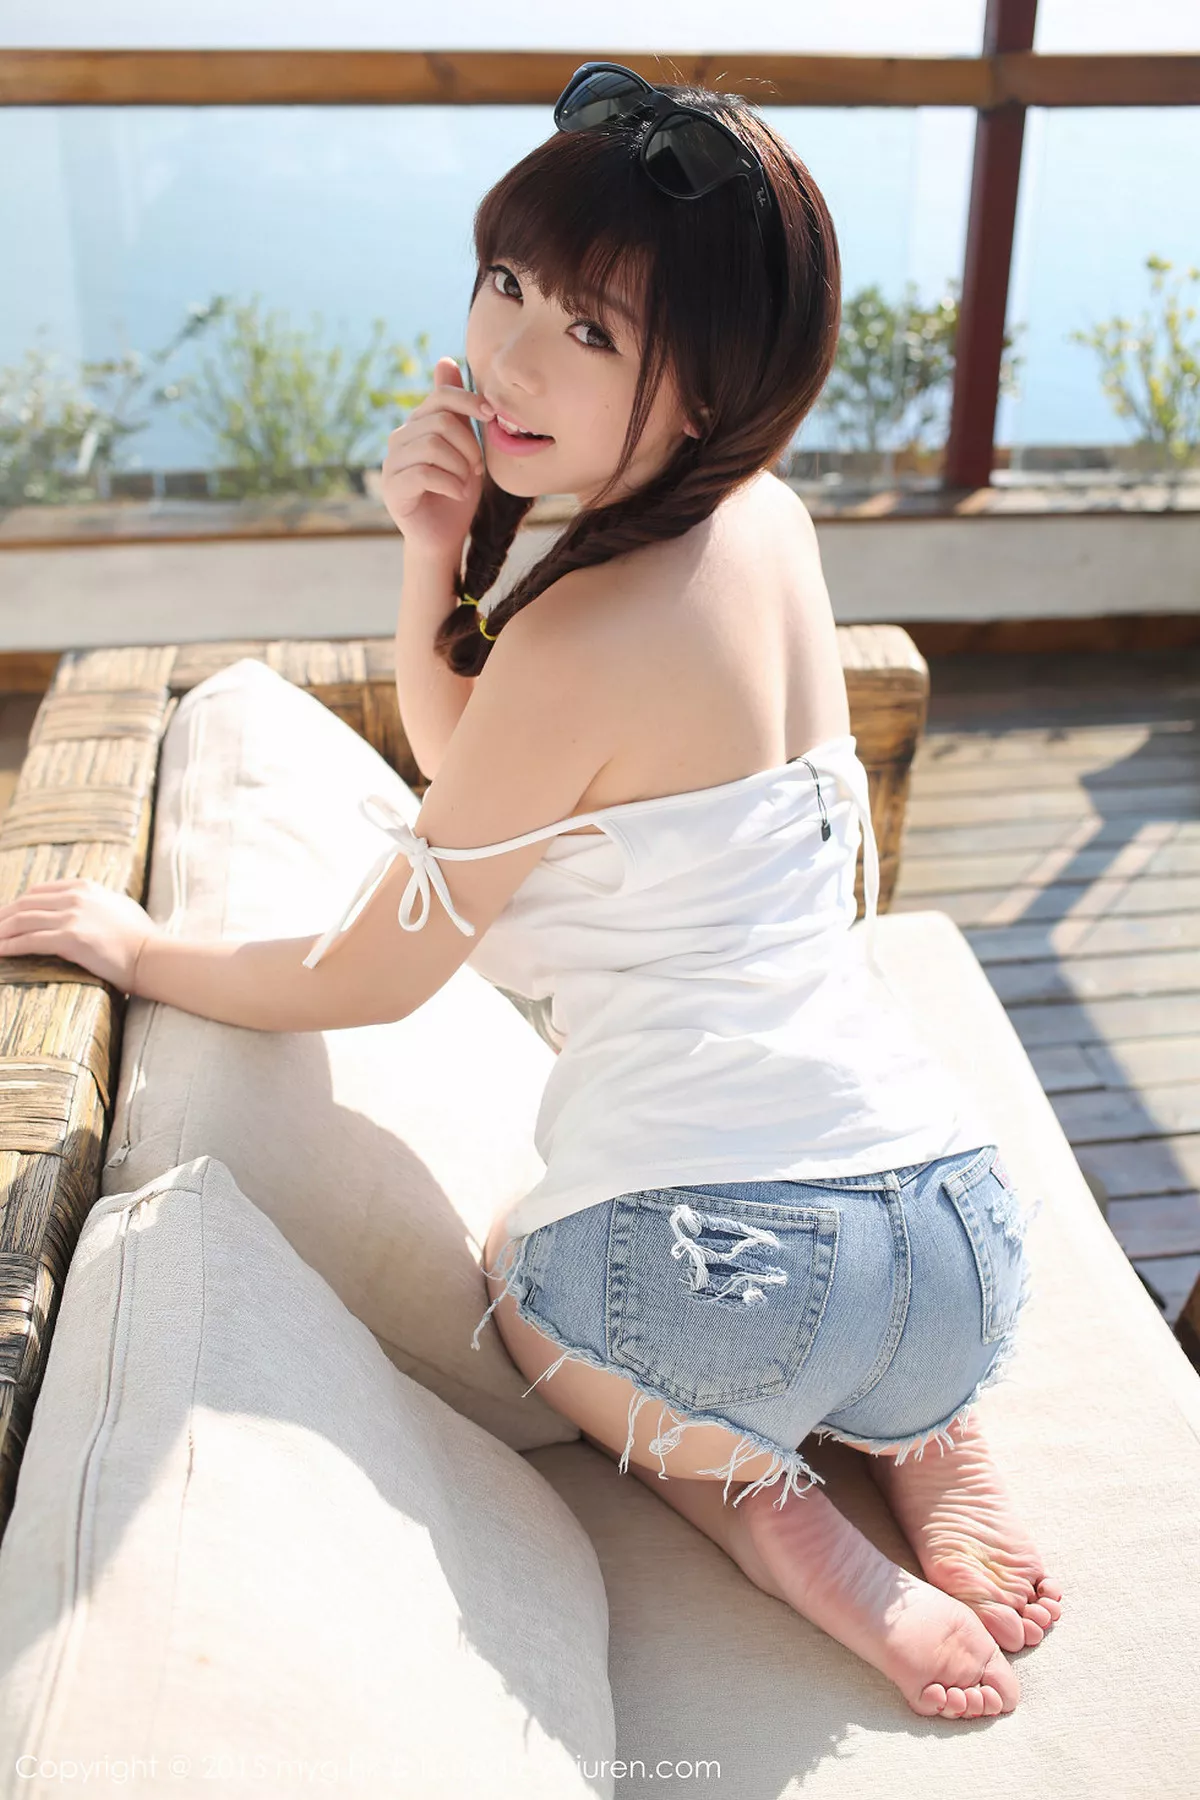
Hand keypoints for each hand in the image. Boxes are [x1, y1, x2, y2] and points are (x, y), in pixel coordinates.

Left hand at [0, 878, 157, 991]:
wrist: (153, 956)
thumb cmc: (142, 938)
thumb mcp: (119, 908)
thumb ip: (98, 904)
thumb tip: (87, 910)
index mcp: (85, 887)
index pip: (39, 891)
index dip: (17, 904)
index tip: (5, 917)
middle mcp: (75, 897)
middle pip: (25, 903)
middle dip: (2, 917)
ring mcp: (72, 916)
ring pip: (22, 920)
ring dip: (0, 932)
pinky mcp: (70, 938)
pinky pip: (29, 941)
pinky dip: (9, 946)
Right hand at [380, 357, 494, 561]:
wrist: (443, 538)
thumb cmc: (456, 492)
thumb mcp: (464, 446)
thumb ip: (457, 410)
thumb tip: (446, 359)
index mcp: (417, 425)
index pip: (440, 396)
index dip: (468, 401)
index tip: (491, 415)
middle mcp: (400, 439)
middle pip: (440, 422)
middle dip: (469, 444)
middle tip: (477, 468)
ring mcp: (392, 464)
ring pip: (432, 446)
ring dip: (460, 467)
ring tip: (466, 483)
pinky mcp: (392, 489)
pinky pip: (424, 473)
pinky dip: (450, 483)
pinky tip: (458, 494)